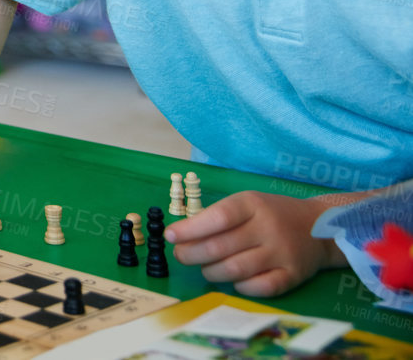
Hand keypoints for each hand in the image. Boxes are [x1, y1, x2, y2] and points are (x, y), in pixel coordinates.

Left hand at [166, 191, 342, 296]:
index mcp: (253, 205)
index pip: (218, 217)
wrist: (320, 227)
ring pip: (236, 269)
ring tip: (205, 268)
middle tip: (180, 256)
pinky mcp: (293, 275)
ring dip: (211, 272)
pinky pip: (259, 287)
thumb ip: (218, 216)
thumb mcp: (247, 203)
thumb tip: (182, 234)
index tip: (170, 236)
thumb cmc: (272, 214)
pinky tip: (233, 281)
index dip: (190, 229)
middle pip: (221, 246)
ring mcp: (282, 253)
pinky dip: (240, 287)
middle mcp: (268, 228)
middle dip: (192, 254)